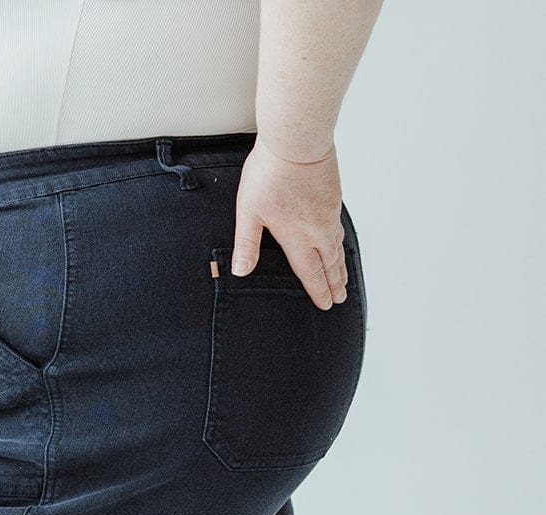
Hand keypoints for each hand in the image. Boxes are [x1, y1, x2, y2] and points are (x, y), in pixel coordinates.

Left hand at [231, 137, 348, 308]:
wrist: (297, 141)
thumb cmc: (269, 173)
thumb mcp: (249, 212)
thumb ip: (246, 244)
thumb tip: (241, 271)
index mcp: (296, 238)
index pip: (310, 273)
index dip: (318, 291)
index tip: (325, 304)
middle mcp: (317, 230)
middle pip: (329, 264)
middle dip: (334, 284)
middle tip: (339, 298)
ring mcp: (328, 213)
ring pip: (337, 247)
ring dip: (340, 266)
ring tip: (343, 279)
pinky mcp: (334, 197)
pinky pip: (340, 228)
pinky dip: (342, 244)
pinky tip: (340, 244)